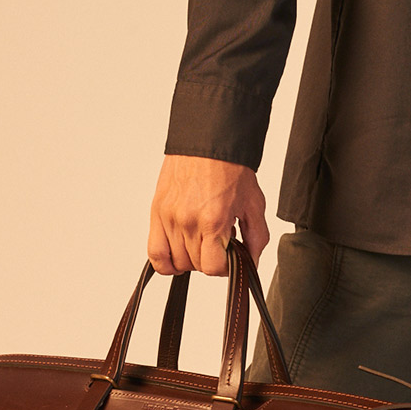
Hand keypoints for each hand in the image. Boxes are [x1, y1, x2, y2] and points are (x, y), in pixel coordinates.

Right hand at [147, 154, 269, 276]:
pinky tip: (177, 257)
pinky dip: (164, 263)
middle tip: (217, 243)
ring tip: (201, 242)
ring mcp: (169, 218)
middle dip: (210, 260)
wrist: (208, 141)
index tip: (229, 257)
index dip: (224, 268)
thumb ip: (256, 237)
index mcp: (212, 221)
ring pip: (175, 261)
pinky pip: (154, 252)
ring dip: (190, 260)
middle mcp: (187, 221)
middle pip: (194, 265)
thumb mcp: (253, 204)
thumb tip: (252, 261)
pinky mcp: (157, 212)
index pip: (212, 267)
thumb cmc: (230, 168)